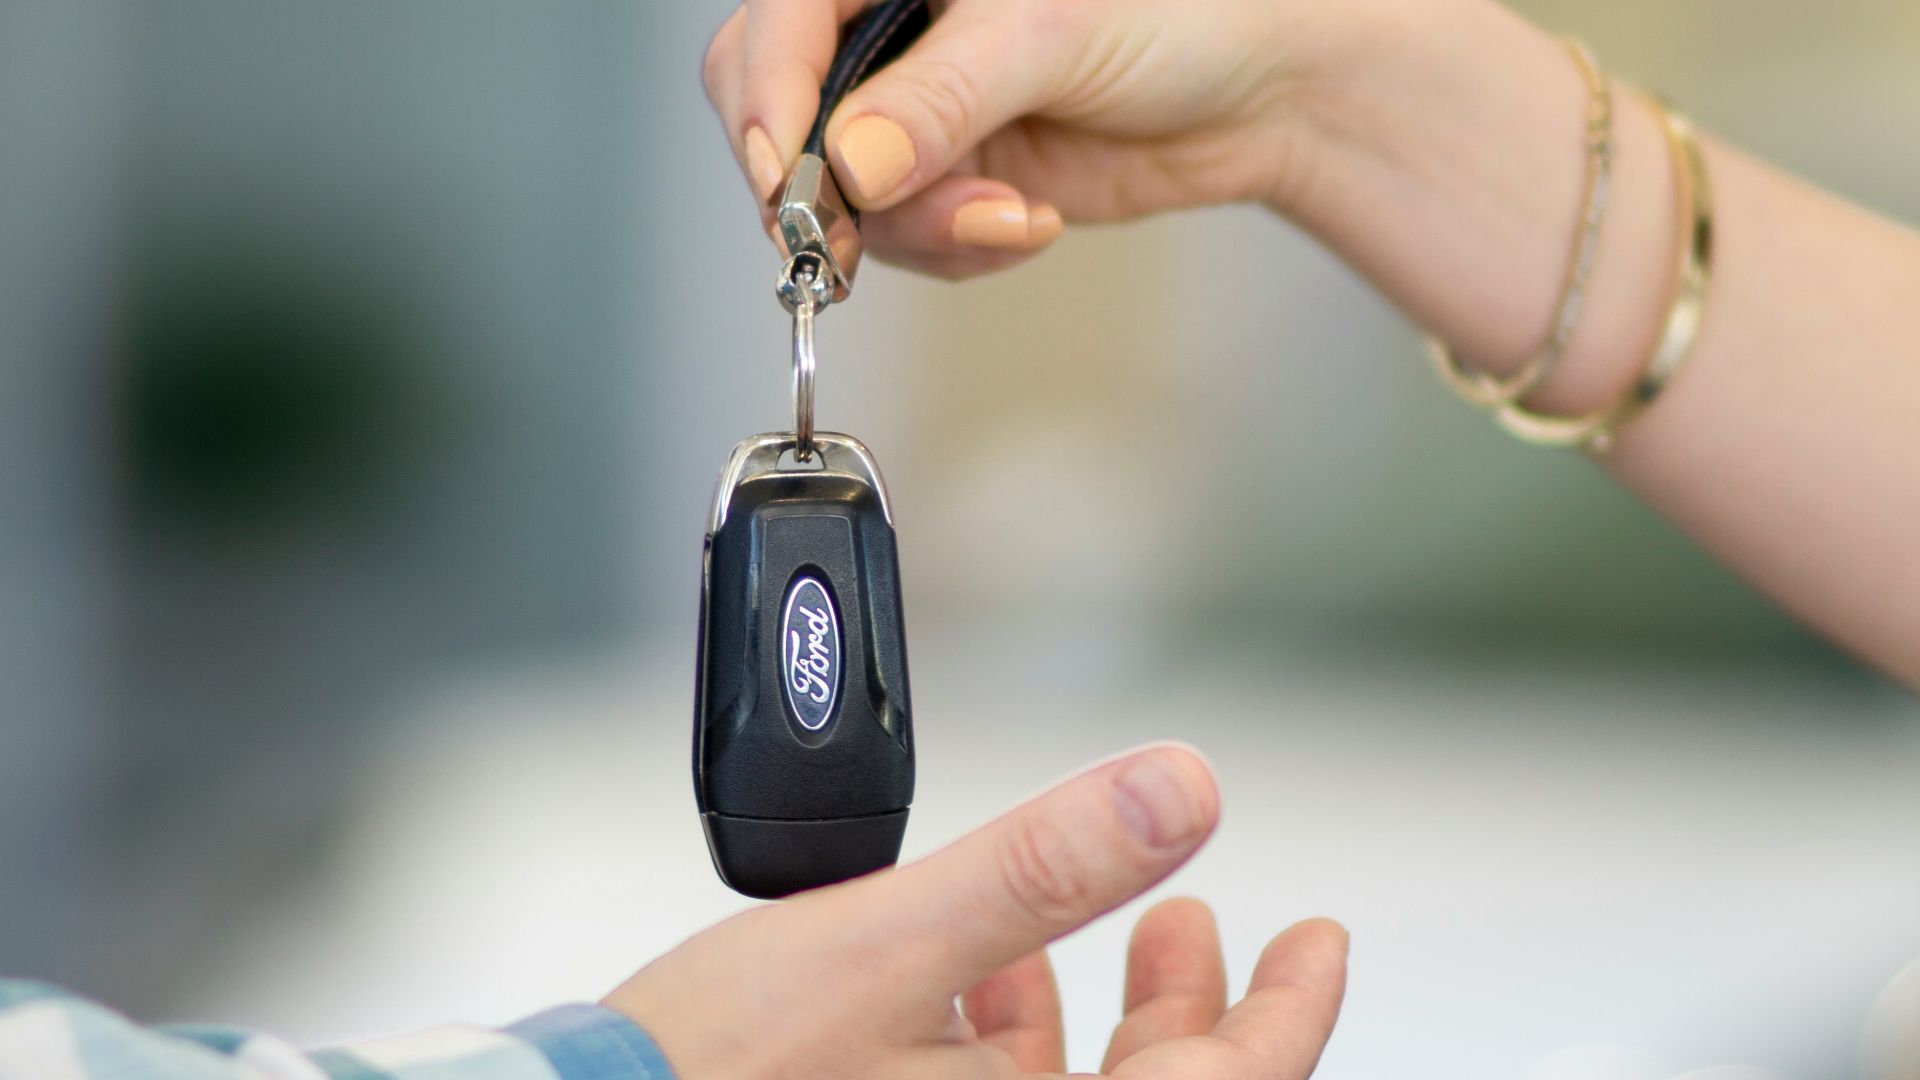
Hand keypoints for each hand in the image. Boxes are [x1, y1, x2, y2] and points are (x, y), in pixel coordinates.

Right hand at [604, 745, 1346, 1077]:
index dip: (1292, 1012)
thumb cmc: (712, 1076)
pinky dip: (1009, 1033)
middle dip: (1194, 1005)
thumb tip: (1179, 794)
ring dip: (1103, 1012)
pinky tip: (984, 970)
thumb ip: (1042, 870)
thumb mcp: (888, 945)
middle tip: (1205, 926)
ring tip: (1114, 930)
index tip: (1320, 940)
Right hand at [701, 0, 1359, 276]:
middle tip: (861, 234)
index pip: (774, 26)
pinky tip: (1026, 222)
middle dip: (827, 188)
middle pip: (776, 116)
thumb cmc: (1180, 11)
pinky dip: (958, 248)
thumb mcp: (1049, 34)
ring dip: (921, 229)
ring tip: (1009, 217)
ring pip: (838, 198)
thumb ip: (942, 97)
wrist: (1260, 87)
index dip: (766, 101)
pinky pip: (902, 239)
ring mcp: (909, 110)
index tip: (788, 178)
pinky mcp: (943, 177)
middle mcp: (886, 30)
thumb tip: (849, 165)